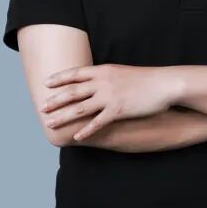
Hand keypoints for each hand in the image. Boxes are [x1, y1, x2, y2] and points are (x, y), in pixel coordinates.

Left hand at [41, 64, 176, 141]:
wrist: (164, 84)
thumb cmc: (146, 79)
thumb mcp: (122, 72)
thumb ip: (107, 77)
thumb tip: (96, 82)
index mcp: (103, 70)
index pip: (76, 73)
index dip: (59, 78)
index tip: (46, 83)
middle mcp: (103, 82)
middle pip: (73, 92)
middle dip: (55, 100)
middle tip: (41, 107)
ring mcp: (109, 96)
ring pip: (79, 108)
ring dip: (62, 117)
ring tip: (50, 124)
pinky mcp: (118, 110)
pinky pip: (98, 122)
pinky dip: (86, 130)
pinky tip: (76, 137)